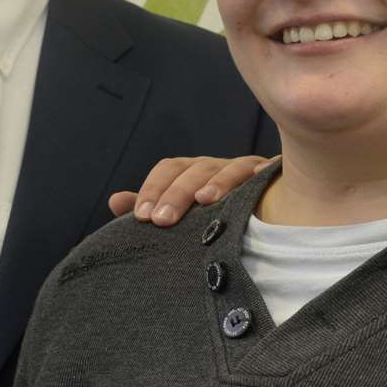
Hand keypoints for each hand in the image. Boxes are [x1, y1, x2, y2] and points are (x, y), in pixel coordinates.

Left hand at [108, 154, 274, 226]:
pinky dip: (261, 173)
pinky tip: (258, 180)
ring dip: (216, 182)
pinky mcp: (271, 176)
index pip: (169, 169)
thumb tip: (114, 201)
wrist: (264, 215)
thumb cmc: (211, 216)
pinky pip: (267, 170)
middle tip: (162, 220)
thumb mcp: (179, 214)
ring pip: (229, 167)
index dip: (153, 188)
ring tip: (204, 201)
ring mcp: (246, 168)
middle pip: (195, 169)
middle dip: (176, 193)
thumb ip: (147, 208)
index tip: (141, 216)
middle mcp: (216, 166)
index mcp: (191, 172)